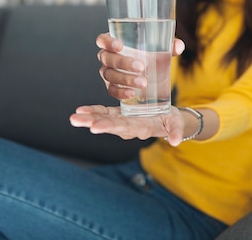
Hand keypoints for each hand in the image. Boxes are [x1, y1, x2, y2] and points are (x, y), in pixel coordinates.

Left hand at [69, 105, 185, 145]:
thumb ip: (177, 132)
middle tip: (76, 120)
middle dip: (92, 122)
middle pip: (109, 125)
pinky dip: (93, 111)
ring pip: (103, 119)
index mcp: (142, 128)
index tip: (95, 127)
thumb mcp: (177, 124)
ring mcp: (123, 121)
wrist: (168, 120)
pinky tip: (80, 110)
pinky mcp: (120, 115)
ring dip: (88, 118)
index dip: (109, 126)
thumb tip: (176, 142)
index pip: (124, 128)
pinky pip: (105, 113)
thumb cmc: (173, 121)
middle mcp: (129, 127)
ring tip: (74, 117)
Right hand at [96, 33, 184, 99]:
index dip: (108, 42)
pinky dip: (120, 93)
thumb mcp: (159, 49)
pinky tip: (132, 94)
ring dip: (125, 79)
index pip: (103, 40)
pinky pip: (111, 90)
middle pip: (107, 58)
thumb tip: (178, 46)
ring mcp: (108, 73)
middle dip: (124, 63)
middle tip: (141, 66)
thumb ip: (169, 46)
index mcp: (114, 43)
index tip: (120, 45)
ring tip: (143, 83)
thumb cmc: (151, 55)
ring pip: (110, 75)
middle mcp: (107, 57)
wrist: (151, 73)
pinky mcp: (111, 87)